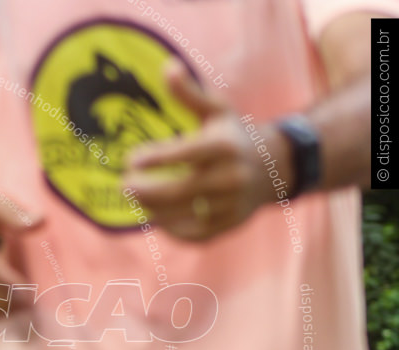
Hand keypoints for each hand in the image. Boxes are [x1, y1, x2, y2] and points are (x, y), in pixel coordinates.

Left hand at [123, 61, 287, 240]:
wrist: (275, 168)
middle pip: (182, 190)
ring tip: (134, 200)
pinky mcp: (229, 225)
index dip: (158, 157)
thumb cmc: (233, 135)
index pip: (189, 154)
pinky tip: (154, 217)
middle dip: (147, 190)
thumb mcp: (217, 111)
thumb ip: (190, 93)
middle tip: (122, 186)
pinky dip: (171, 229)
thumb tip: (167, 66)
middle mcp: (232, 178)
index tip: (129, 159)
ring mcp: (231, 205)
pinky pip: (193, 234)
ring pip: (184, 215)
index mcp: (226, 147)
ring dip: (153, 210)